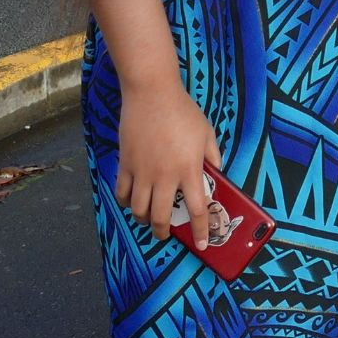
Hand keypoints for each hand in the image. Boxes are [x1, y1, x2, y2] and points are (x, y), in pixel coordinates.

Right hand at [115, 73, 221, 241]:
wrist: (152, 94)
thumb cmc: (183, 111)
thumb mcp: (206, 133)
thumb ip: (212, 155)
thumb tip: (216, 173)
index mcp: (189, 170)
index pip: (197, 209)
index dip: (200, 230)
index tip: (203, 243)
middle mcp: (165, 177)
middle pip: (162, 217)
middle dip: (164, 232)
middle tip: (165, 234)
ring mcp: (142, 172)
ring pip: (138, 209)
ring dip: (144, 219)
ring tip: (148, 219)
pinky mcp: (125, 164)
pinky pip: (122, 193)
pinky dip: (126, 202)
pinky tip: (131, 201)